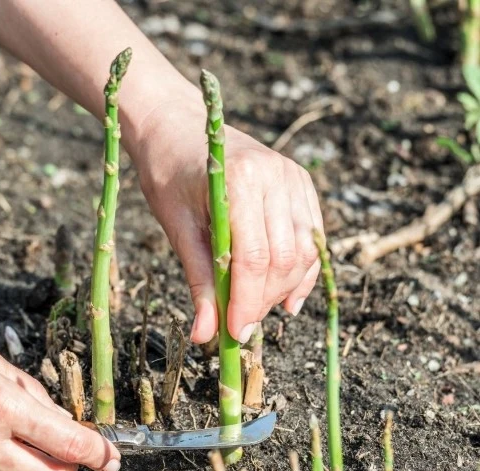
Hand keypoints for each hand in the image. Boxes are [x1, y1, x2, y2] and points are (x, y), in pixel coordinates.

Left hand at [130, 92, 322, 344]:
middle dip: (263, 300)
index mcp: (241, 181)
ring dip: (280, 289)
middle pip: (284, 259)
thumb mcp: (176, 228)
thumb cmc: (168, 174)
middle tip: (237, 324)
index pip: (255, 258)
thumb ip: (198, 280)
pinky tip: (285, 299)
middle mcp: (277, 176)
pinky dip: (300, 272)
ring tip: (252, 307)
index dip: (246, 302)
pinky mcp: (301, 183)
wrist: (177, 126)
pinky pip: (311, 238)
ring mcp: (294, 177)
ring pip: (303, 252)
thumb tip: (205, 335)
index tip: (233, 333)